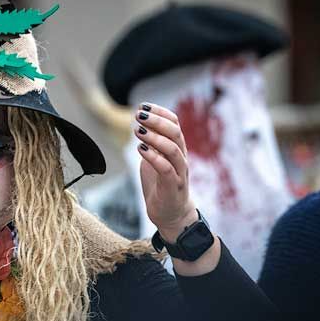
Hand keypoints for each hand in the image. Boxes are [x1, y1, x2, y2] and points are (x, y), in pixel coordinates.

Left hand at [134, 102, 197, 241]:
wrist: (170, 214)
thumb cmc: (160, 185)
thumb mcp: (153, 160)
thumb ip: (151, 144)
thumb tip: (140, 126)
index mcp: (177, 148)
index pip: (175, 123)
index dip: (160, 112)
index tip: (142, 105)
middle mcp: (181, 157)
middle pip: (175, 132)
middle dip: (156, 121)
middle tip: (138, 115)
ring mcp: (179, 172)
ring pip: (173, 149)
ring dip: (155, 137)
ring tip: (137, 130)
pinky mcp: (173, 186)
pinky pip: (166, 168)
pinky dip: (154, 157)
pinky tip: (140, 149)